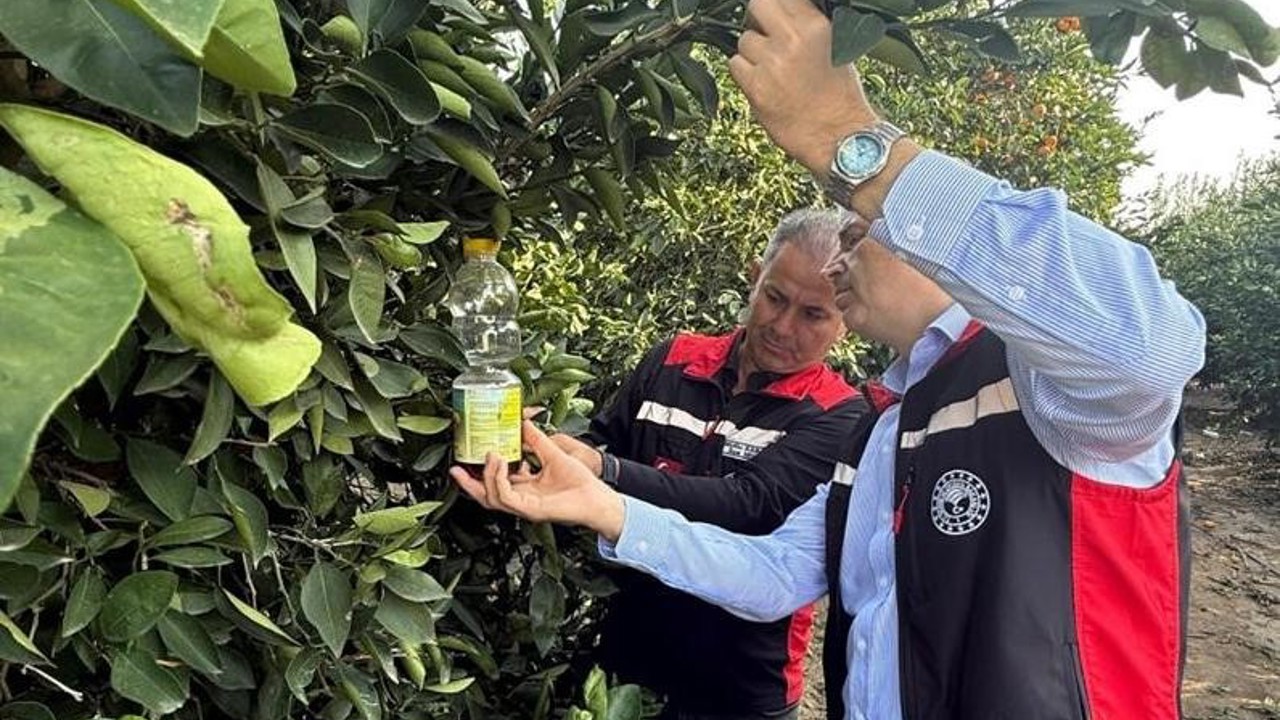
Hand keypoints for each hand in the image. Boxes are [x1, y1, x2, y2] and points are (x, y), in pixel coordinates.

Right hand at [449, 421, 626, 540]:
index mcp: (524, 489)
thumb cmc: (581, 482)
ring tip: (491, 454)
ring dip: (487, 475)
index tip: (466, 459)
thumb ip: (536, 439)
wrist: (598, 497)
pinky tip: (501, 463)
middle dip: (468, 484)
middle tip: (455, 469)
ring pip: (492, 498)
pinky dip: (499, 480)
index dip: (478, 474)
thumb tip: (524, 421)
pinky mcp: (531, 510)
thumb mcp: (554, 452)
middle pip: (485, 496)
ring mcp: (524, 507)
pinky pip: (506, 497)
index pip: (494, 485)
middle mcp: (521, 500)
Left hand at [729, 0, 876, 173]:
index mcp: (816, 25)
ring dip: (752, 53)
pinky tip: (763, 85)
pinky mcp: (756, 87)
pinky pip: (734, 65)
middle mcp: (794, 39)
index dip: (775, 7)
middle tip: (765, 36)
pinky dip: (744, 74)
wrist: (838, 136)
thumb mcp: (836, 47)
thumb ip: (808, 25)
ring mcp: (773, 62)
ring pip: (744, 40)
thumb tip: (782, 10)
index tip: (774, 19)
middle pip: (757, 5)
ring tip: (773, 72)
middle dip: (758, 19)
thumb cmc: (839, 95)